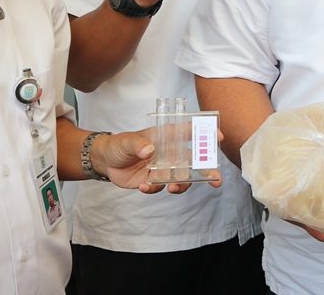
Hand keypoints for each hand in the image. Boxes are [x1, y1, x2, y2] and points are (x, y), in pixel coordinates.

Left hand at [95, 130, 221, 193]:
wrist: (105, 161)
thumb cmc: (119, 144)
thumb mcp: (127, 141)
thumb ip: (138, 144)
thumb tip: (149, 150)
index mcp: (166, 137)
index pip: (190, 132)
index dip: (205, 133)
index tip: (218, 138)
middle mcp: (170, 153)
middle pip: (195, 161)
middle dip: (208, 171)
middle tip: (216, 180)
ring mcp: (164, 168)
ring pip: (182, 178)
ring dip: (181, 184)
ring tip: (171, 187)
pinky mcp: (155, 181)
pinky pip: (162, 187)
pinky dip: (155, 189)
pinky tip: (143, 186)